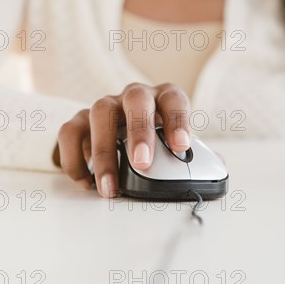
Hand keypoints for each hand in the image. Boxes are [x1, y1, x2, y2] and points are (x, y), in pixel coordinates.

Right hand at [53, 82, 191, 197]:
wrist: (123, 134)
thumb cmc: (157, 141)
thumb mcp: (176, 146)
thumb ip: (195, 157)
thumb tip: (214, 170)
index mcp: (162, 98)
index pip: (173, 99)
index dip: (178, 120)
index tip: (181, 147)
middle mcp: (134, 96)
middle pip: (136, 99)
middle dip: (139, 130)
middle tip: (142, 163)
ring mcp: (106, 105)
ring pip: (100, 111)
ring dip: (104, 151)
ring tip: (109, 187)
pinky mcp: (80, 120)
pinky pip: (69, 131)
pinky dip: (74, 158)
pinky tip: (86, 182)